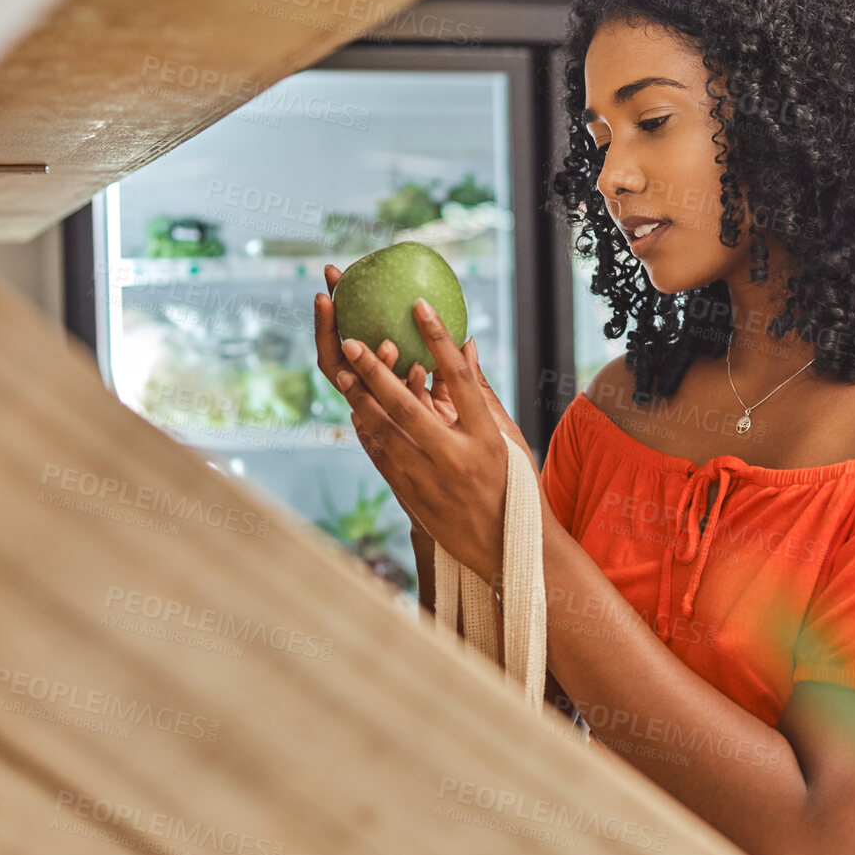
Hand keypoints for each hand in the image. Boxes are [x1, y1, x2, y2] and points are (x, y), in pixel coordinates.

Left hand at [312, 266, 510, 584]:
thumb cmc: (512, 484)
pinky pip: (381, 457)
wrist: (506, 547)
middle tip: (353, 340)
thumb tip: (465, 344)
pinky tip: (354, 410)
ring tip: (343, 370)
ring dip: (360, 399)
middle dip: (377, 371)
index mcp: (486, 436)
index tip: (418, 306)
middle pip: (408, 405)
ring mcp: (429, 479)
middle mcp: (455, 456)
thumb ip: (481, 393)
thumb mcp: (507, 438)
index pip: (459, 378)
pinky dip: (367, 431)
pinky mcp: (411, 496)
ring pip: (385, 432)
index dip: (438, 339)